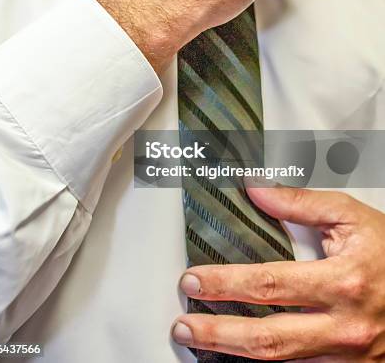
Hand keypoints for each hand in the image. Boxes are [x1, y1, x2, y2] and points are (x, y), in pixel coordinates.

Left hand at [173, 187, 384, 360]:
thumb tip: (256, 189)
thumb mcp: (350, 216)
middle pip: (268, 338)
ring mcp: (347, 354)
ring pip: (281, 362)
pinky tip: (240, 352)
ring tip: (199, 340)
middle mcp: (343, 325)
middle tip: (184, 323)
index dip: (227, 284)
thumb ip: (301, 202)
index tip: (195, 280)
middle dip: (218, 332)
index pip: (270, 284)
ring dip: (233, 352)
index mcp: (342, 281)